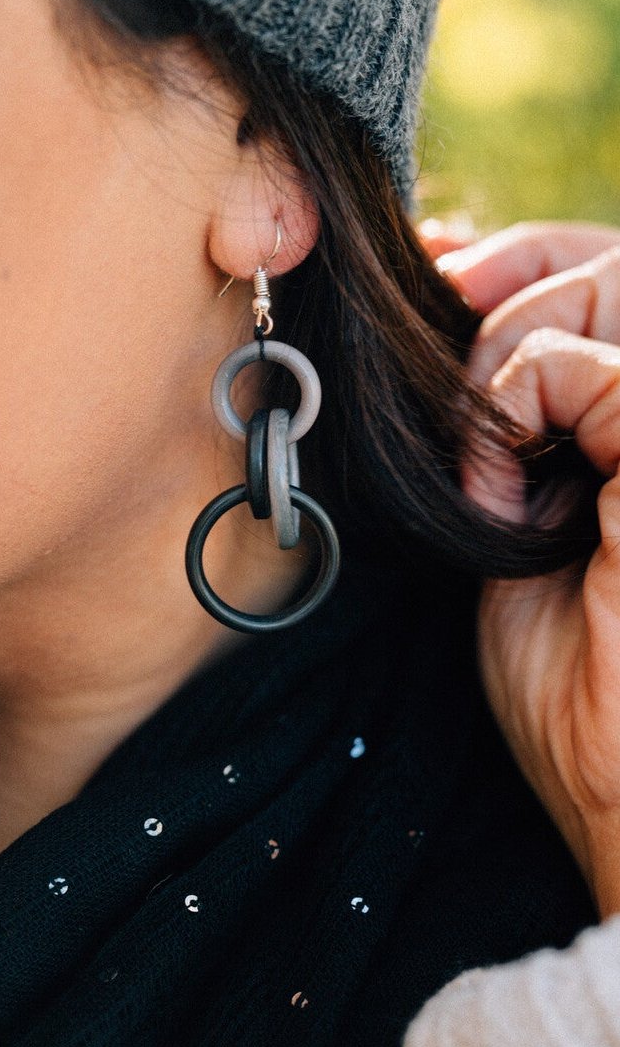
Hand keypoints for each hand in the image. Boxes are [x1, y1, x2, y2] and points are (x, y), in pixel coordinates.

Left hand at [437, 223, 619, 917]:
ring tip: (490, 478)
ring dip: (505, 371)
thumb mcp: (518, 519)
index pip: (605, 264)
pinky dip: (522, 411)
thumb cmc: (575, 669)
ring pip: (606, 288)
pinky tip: (505, 500)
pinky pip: (597, 370)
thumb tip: (454, 303)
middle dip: (506, 300)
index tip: (444, 288)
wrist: (619, 786)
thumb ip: (510, 422)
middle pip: (606, 260)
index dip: (521, 261)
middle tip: (459, 406)